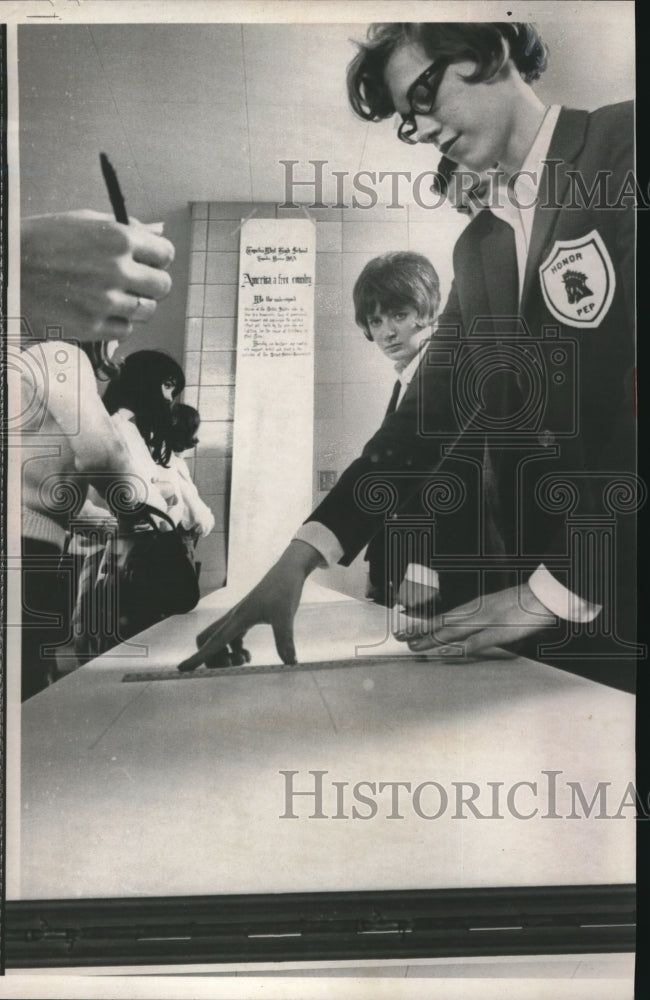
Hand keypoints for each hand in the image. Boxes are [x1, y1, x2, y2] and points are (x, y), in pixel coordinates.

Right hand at [21, 210, 174, 342]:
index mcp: (117, 238)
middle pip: (162, 286)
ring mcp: (105, 301)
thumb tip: (154, 236)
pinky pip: (125, 330)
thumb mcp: (82, 221)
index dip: (158, 259)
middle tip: (134, 283)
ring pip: (147, 311)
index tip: (150, 262)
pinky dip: (117, 323)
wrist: (4, 271)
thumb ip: (123, 228)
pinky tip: (99, 311)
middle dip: (151, 284)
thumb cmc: (40, 241)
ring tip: (113, 297)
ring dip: (135, 305)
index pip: (165, 254)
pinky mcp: (92, 327)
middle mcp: (117, 270)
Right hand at [177, 540, 322, 670]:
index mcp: (237, 618)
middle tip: (231, 665)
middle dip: (211, 658)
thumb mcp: (286, 615)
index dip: (197, 657)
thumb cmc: (285, 589)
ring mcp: (238, 617)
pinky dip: (234, 650)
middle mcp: (233, 618)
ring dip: (224, 655)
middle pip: (206, 640)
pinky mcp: (246, 617)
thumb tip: (290, 663)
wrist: (288, 571)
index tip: (182, 669)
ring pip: (218, 640)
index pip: (212, 642)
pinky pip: (230, 638)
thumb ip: (285, 640)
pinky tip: (248, 655)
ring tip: (245, 660)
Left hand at [393, 583, 555, 657]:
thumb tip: (469, 630)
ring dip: (431, 640)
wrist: (542, 595)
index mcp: (475, 607)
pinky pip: (473, 643)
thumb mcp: (497, 607)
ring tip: (414, 647)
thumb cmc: (523, 603)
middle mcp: (475, 612)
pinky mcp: (497, 632)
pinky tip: (445, 655)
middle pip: (442, 622)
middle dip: (420, 631)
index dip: (425, 623)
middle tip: (400, 637)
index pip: (444, 616)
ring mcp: (484, 621)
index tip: (408, 628)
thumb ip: (482, 617)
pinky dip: (457, 649)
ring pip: (451, 631)